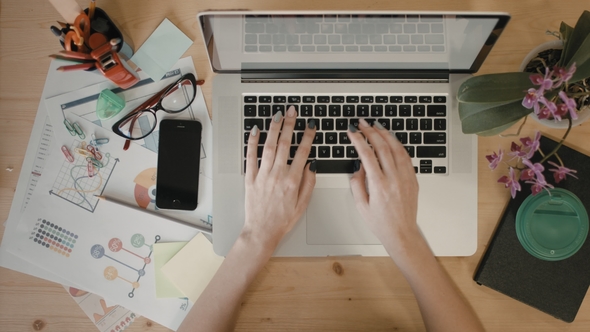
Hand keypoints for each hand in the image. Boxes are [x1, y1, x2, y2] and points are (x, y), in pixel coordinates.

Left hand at [243, 106, 316, 251]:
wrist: (262, 231)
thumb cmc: (282, 221)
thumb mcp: (303, 205)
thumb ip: (309, 184)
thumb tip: (311, 166)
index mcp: (293, 181)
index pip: (302, 152)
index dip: (307, 136)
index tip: (310, 125)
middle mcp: (278, 175)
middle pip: (285, 144)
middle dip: (290, 125)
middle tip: (292, 111)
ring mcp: (263, 175)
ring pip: (269, 146)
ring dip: (274, 129)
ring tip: (277, 116)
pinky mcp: (250, 178)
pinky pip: (251, 156)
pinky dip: (252, 142)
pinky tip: (255, 131)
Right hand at [347, 119, 419, 257]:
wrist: (401, 232)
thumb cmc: (380, 222)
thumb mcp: (361, 204)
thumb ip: (357, 182)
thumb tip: (358, 166)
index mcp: (378, 185)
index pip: (366, 155)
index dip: (358, 140)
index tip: (352, 132)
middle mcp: (393, 179)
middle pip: (382, 147)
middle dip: (371, 131)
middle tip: (362, 123)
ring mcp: (405, 178)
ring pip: (396, 148)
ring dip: (385, 134)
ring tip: (376, 126)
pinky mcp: (412, 179)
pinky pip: (406, 157)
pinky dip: (397, 145)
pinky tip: (391, 140)